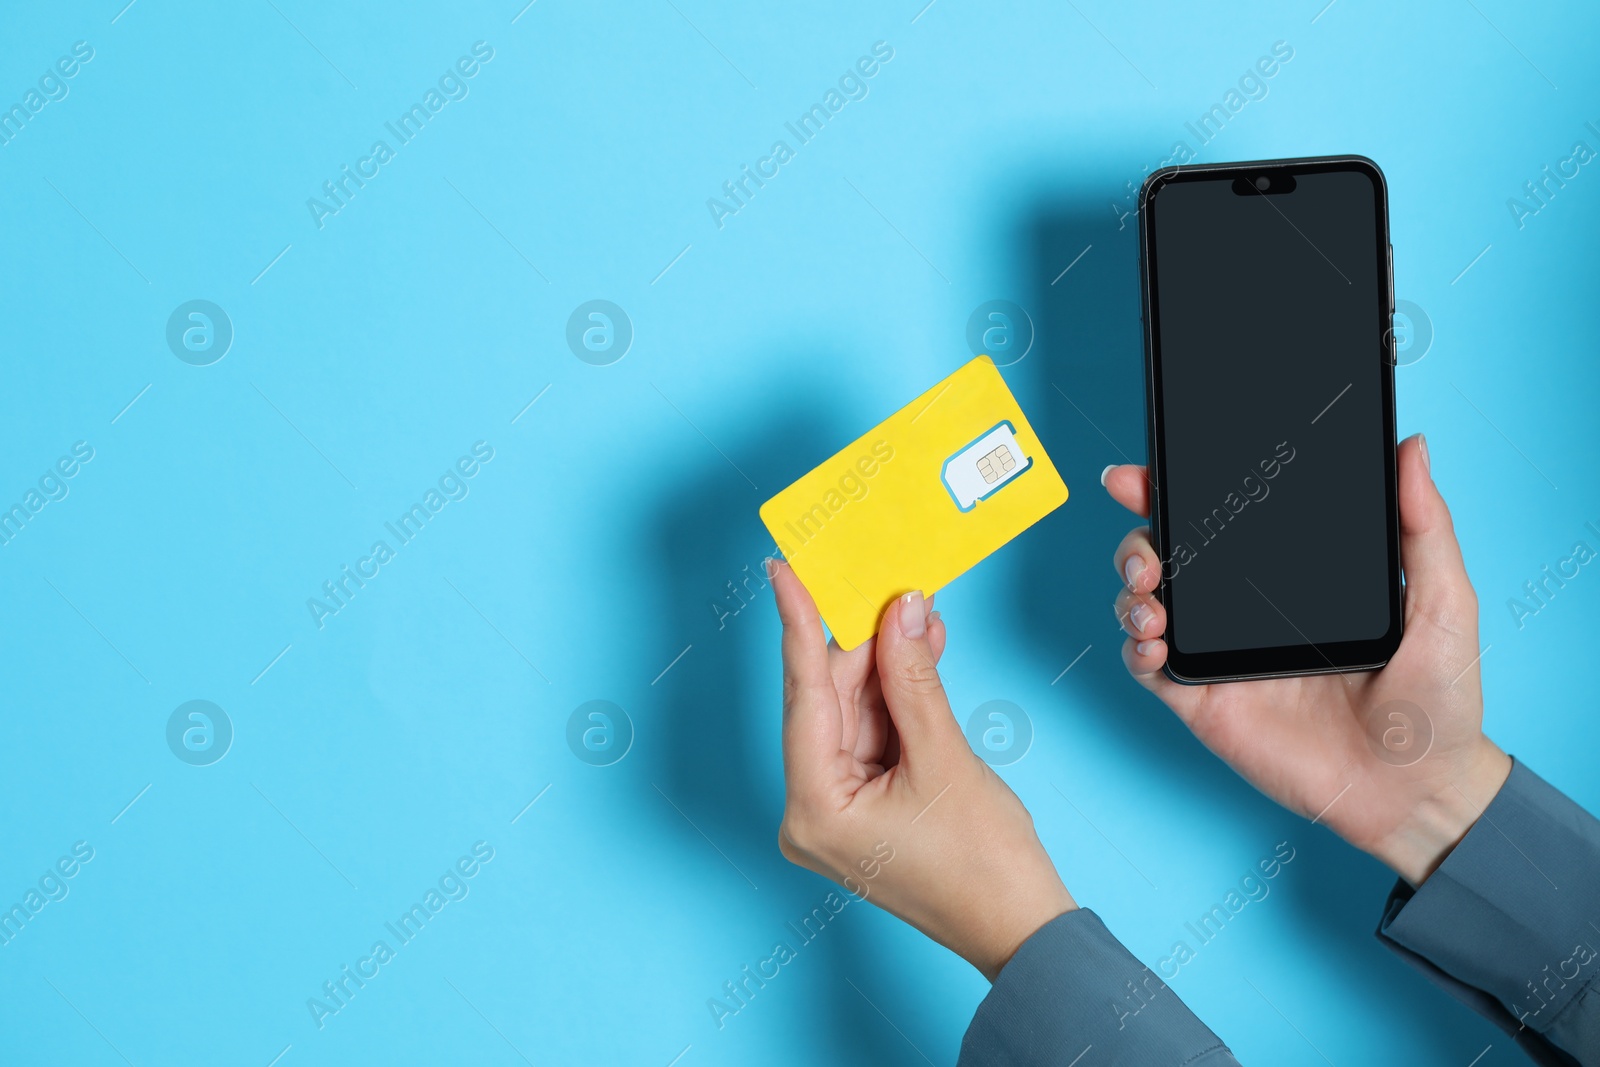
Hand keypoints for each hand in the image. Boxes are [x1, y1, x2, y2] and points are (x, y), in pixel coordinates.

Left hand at [770, 559, 1075, 979]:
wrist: (1020, 927)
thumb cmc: (983, 864)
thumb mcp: (945, 757)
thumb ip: (914, 678)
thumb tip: (901, 611)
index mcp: (814, 808)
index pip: (804, 695)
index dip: (798, 624)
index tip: (783, 571)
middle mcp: (810, 811)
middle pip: (829, 701)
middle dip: (865, 644)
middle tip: (891, 586)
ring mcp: (835, 810)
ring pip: (853, 712)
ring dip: (887, 667)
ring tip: (920, 616)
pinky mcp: (861, 806)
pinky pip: (872, 734)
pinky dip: (897, 698)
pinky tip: (920, 654)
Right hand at [1104, 434, 1510, 885]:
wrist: (1416, 791)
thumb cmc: (1438, 703)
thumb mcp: (1444, 603)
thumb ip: (1425, 526)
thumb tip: (1413, 447)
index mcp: (1292, 578)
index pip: (1224, 520)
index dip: (1178, 491)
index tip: (1148, 471)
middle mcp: (1246, 610)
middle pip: (1169, 554)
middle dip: (1137, 537)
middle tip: (1146, 545)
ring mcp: (1220, 655)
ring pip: (1146, 603)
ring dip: (1131, 590)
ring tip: (1150, 598)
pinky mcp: (1203, 701)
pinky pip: (1148, 668)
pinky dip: (1134, 648)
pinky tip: (1152, 640)